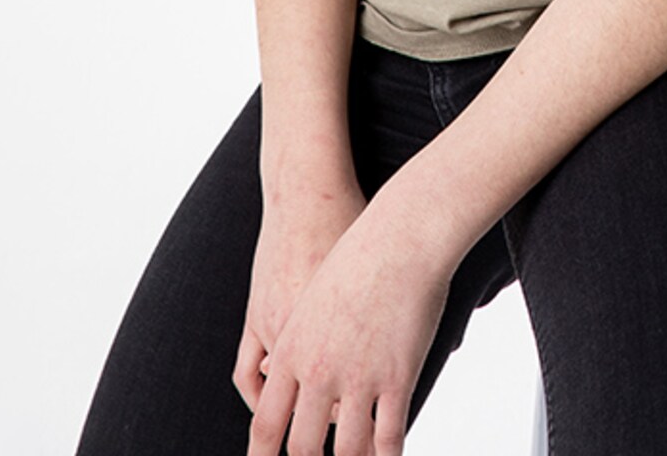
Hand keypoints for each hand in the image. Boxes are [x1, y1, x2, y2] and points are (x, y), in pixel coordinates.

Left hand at [247, 192, 454, 455]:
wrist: (401, 233)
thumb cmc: (355, 254)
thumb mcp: (308, 298)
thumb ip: (292, 341)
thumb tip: (273, 371)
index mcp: (290, 351)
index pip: (265, 426)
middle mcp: (318, 371)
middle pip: (301, 448)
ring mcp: (358, 376)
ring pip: (346, 450)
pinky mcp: (397, 375)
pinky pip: (388, 436)